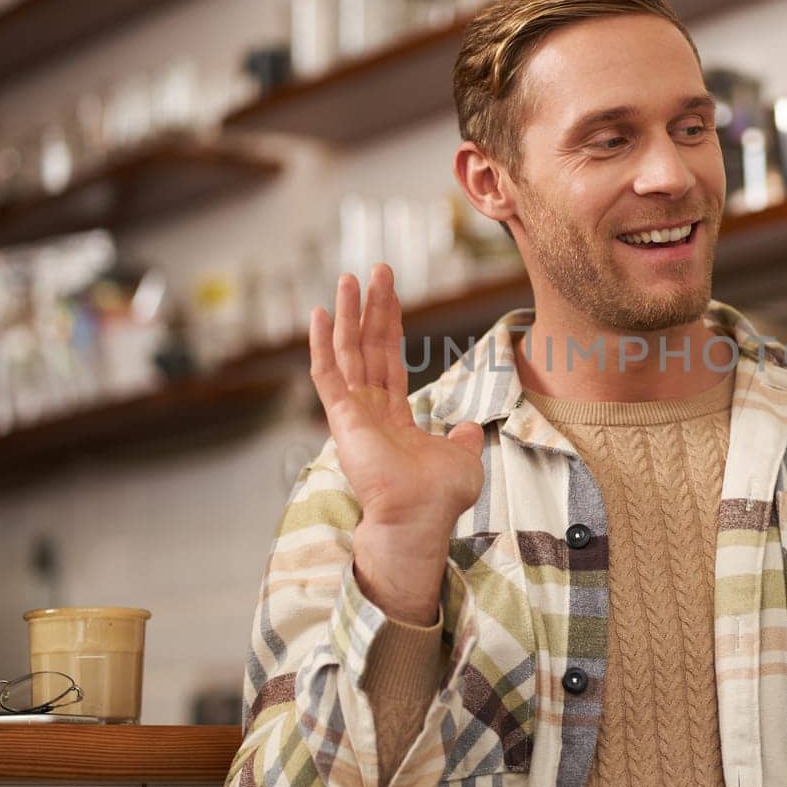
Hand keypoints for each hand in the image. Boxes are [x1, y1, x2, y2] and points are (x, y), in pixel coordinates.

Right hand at [309, 265, 485, 623]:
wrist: (420, 518)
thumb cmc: (439, 498)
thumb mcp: (462, 459)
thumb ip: (461, 439)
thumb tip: (467, 428)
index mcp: (393, 416)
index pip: (389, 358)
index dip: (390, 323)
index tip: (390, 291)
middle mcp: (369, 410)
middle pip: (368, 346)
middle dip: (372, 306)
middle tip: (376, 269)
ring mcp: (352, 412)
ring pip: (347, 351)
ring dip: (347, 313)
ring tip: (348, 277)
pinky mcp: (341, 418)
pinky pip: (327, 373)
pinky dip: (321, 343)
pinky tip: (318, 313)